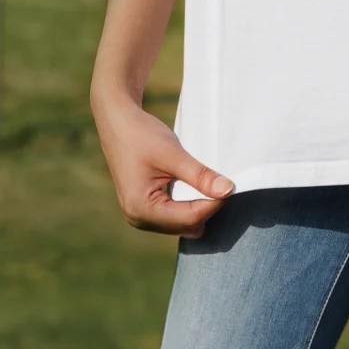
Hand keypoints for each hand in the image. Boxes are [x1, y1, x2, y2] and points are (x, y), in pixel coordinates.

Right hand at [93, 88, 232, 236]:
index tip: (230, 184)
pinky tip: (192, 185)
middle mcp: (139, 219)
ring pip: (183, 225)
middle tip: (218, 181)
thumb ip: (200, 175)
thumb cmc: (141, 135)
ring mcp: (141, 216)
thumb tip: (228, 190)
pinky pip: (174, 217)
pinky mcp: (145, 209)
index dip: (214, 203)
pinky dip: (188, 204)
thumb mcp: (173, 154)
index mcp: (141, 208)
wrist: (118, 122)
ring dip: (198, 206)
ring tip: (205, 182)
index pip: (190, 218)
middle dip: (206, 207)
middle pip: (187, 226)